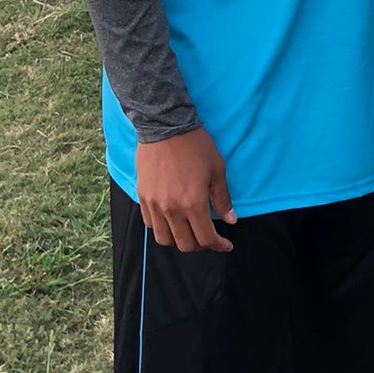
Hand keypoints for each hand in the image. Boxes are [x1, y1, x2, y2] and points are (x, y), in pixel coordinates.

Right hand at [137, 128, 237, 251]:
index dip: (218, 246)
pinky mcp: (143, 197)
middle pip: (185, 245)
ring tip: (189, 231)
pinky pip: (150, 224)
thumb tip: (231, 220)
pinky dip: (162, 228)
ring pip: (165, 239)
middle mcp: (172, 209)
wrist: (165, 126)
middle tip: (209, 237)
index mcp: (193, 203)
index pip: (206, 239)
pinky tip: (172, 219)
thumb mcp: (217, 169)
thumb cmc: (195, 145)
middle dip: (201, 245)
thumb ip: (222, 198)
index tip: (226, 244)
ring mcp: (154, 204)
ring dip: (179, 240)